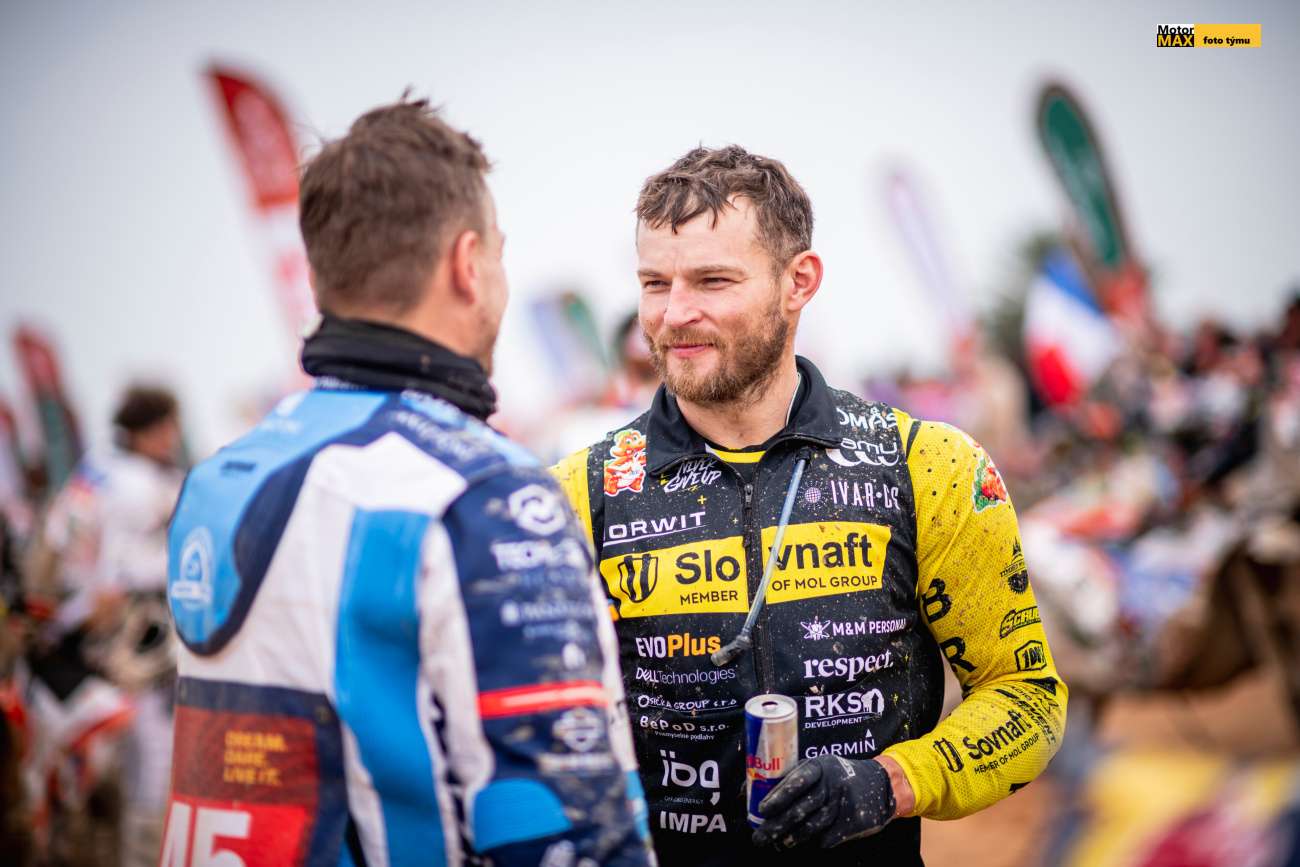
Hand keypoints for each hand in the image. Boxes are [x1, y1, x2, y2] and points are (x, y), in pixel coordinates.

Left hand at [752, 755, 894, 849]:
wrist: (881, 786)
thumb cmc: (838, 775)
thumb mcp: (821, 768)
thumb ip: (795, 777)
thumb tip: (754, 789)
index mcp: (820, 766)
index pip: (796, 781)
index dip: (778, 796)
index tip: (761, 810)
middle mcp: (832, 784)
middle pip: (800, 808)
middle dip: (777, 826)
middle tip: (759, 837)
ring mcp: (843, 805)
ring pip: (811, 826)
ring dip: (791, 837)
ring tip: (778, 843)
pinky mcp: (852, 823)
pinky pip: (827, 837)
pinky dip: (813, 842)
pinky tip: (801, 845)